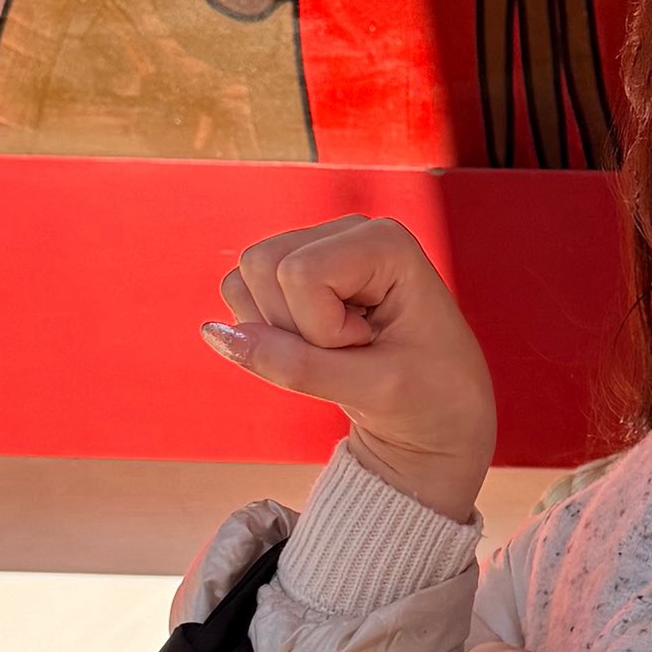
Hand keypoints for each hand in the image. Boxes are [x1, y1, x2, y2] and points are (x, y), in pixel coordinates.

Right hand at [201, 217, 495, 524]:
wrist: (437, 420)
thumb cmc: (430, 398)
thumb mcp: (373, 388)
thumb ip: (295, 365)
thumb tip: (214, 333)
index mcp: (384, 241)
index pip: (300, 274)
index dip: (322, 329)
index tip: (372, 347)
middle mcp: (347, 231)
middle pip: (261, 264)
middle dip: (293, 329)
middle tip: (353, 352)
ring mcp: (316, 249)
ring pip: (242, 280)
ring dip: (279, 335)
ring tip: (340, 350)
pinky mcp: (293, 276)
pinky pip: (239, 297)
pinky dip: (267, 337)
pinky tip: (319, 347)